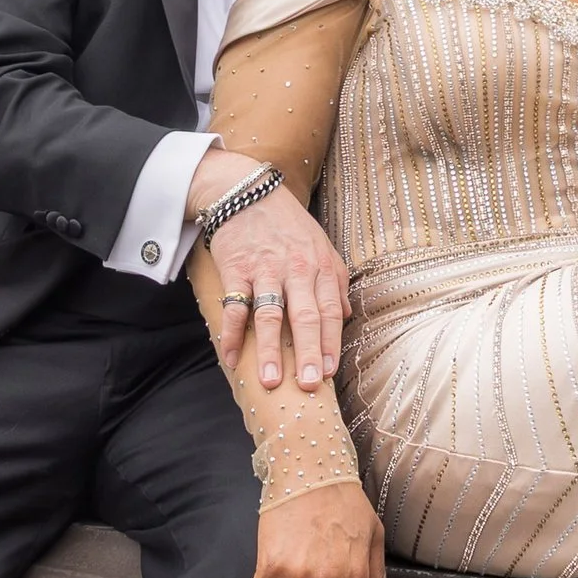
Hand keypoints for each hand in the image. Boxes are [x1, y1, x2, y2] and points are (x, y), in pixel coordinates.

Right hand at [198, 167, 351, 391]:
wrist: (246, 192)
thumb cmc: (287, 224)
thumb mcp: (320, 245)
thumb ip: (335, 280)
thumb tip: (346, 315)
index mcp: (319, 266)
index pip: (330, 310)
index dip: (331, 342)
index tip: (331, 372)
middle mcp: (295, 269)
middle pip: (305, 316)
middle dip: (309, 353)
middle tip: (310, 386)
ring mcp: (264, 269)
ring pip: (270, 315)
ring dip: (270, 350)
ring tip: (272, 381)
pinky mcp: (236, 269)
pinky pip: (234, 306)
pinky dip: (232, 334)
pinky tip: (231, 359)